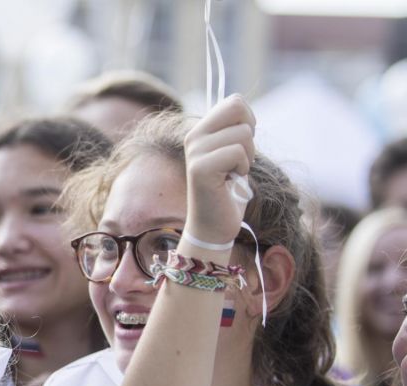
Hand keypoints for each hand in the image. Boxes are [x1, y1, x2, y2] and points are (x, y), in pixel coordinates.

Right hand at [183, 95, 255, 244]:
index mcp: (200, 130)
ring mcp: (195, 152)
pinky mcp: (200, 169)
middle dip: (249, 136)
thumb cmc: (228, 191)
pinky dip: (242, 169)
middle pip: (239, 109)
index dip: (249, 121)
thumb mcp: (232, 152)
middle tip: (238, 160)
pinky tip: (229, 181)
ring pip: (243, 134)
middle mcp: (194, 137)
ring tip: (232, 174)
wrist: (214, 225)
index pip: (235, 101)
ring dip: (247, 157)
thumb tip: (239, 101)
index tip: (240, 146)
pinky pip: (237, 153)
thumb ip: (233, 128)